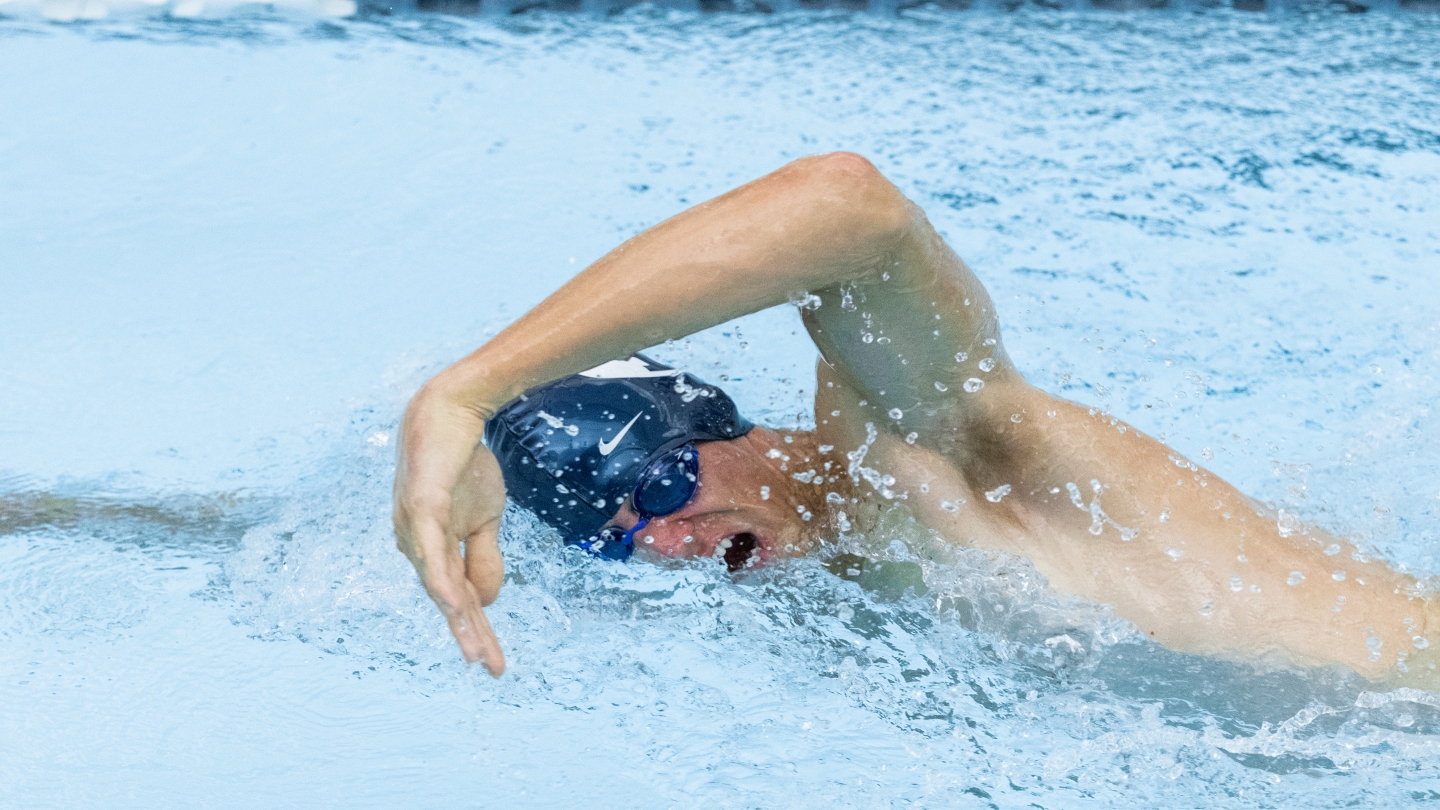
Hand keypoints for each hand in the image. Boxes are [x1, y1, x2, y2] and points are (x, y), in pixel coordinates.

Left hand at [392, 386, 507, 675]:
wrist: (454, 410)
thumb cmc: (464, 463)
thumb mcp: (486, 517)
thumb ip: (483, 557)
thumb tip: (486, 602)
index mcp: (429, 549)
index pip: (456, 597)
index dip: (475, 629)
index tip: (494, 663)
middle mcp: (414, 544)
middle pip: (446, 598)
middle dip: (469, 634)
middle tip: (490, 668)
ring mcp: (414, 525)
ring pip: (438, 581)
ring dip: (458, 617)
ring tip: (475, 649)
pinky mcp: (422, 505)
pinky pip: (433, 549)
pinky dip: (442, 577)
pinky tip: (452, 601)